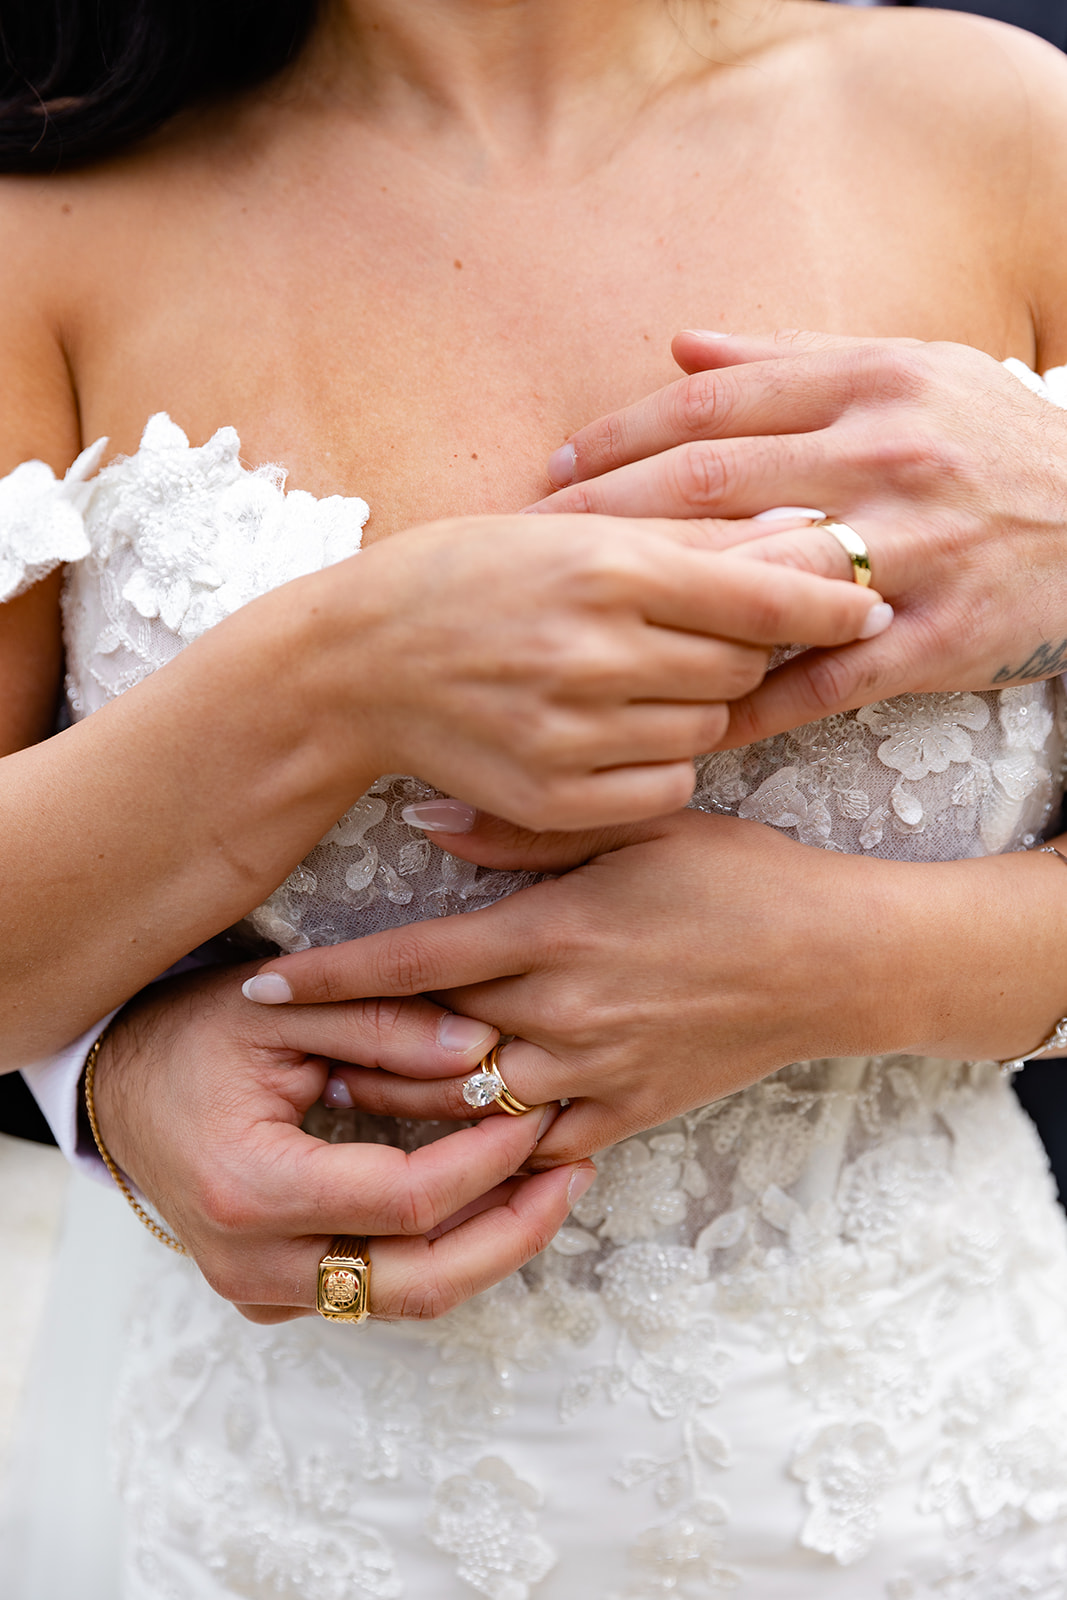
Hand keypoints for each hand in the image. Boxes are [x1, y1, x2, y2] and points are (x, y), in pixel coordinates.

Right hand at [92, 965, 593, 1322]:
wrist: (118, 1085)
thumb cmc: (194, 1035)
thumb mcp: (288, 1009)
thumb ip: (384, 1024)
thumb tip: (482, 1053)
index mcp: (252, 1188)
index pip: (407, 1201)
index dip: (487, 1160)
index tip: (537, 1108)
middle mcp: (253, 1261)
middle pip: (421, 1282)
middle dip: (515, 1230)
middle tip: (576, 1170)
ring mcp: (260, 1289)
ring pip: (406, 1300)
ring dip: (489, 1246)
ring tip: (551, 1182)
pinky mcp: (273, 1294)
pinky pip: (375, 1293)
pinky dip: (440, 1253)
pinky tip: (485, 1200)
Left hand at [243, 808, 957, 1166]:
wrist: (835, 961)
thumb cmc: (738, 878)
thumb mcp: (638, 830)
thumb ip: (526, 834)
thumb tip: (428, 825)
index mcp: (553, 932)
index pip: (412, 962)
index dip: (329, 979)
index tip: (258, 991)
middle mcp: (561, 1011)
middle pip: (421, 1048)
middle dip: (345, 1053)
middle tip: (282, 1055)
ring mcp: (594, 1072)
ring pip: (465, 1113)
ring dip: (397, 1107)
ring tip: (340, 1095)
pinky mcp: (627, 1115)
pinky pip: (535, 1151)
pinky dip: (484, 1156)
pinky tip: (443, 1153)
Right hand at [316, 510, 887, 828]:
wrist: (354, 663)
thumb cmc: (463, 577)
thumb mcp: (566, 529)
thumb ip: (686, 535)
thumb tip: (800, 530)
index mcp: (603, 566)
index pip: (760, 590)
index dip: (828, 597)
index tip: (865, 600)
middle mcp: (593, 651)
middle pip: (744, 665)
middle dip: (744, 649)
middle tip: (706, 634)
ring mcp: (572, 732)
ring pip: (710, 730)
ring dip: (700, 706)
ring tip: (640, 677)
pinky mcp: (554, 796)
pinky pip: (667, 786)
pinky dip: (663, 762)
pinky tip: (617, 730)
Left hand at [525, 330, 1066, 744]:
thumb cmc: (995, 440)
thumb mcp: (910, 369)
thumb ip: (791, 361)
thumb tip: (680, 345)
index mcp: (871, 385)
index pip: (713, 408)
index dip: (619, 438)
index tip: (551, 472)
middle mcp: (887, 458)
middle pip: (712, 483)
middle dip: (604, 516)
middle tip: (525, 548)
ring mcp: (916, 551)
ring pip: (760, 578)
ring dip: (661, 607)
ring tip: (582, 631)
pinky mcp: (940, 638)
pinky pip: (826, 679)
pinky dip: (752, 701)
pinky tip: (682, 718)